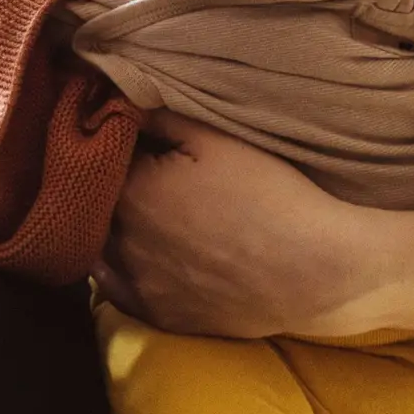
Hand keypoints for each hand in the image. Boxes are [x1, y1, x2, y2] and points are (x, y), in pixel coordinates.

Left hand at [93, 110, 380, 337]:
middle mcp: (124, 243)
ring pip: (96, 247)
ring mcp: (139, 285)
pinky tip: (129, 248)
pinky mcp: (159, 316)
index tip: (124, 139)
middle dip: (102, 186)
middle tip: (128, 171)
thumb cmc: (270, 195)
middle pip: (93, 205)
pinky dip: (113, 267)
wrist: (321, 271)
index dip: (107, 147)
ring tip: (132, 208)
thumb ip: (157, 115)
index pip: (95, 162)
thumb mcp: (215, 137)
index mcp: (131, 193)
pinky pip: (113, 289)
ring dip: (103, 225)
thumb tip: (117, 97)